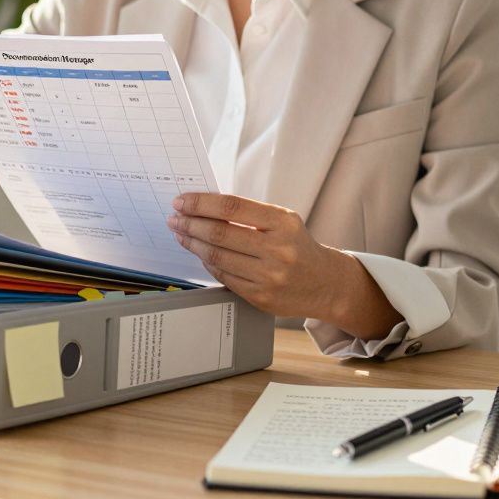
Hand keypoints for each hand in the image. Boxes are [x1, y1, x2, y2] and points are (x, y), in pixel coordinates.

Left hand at [166, 193, 401, 338]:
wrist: (324, 283)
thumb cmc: (297, 246)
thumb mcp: (283, 221)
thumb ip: (248, 214)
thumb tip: (202, 206)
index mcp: (283, 223)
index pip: (231, 208)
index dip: (201, 203)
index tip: (181, 201)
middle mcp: (277, 249)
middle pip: (220, 234)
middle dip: (190, 224)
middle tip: (174, 218)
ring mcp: (269, 276)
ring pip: (217, 257)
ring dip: (192, 244)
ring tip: (181, 234)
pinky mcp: (260, 297)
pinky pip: (224, 277)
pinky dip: (207, 264)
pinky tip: (198, 254)